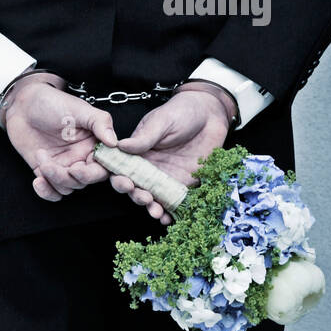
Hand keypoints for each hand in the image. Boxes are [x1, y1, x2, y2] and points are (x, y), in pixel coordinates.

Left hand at [0, 73, 119, 200]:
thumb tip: (114, 142)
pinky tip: (37, 181)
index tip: (81, 167)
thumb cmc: (53, 102)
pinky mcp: (45, 171)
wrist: (22, 104)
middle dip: (73, 178)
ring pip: (67, 188)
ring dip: (55, 179)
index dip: (95, 173)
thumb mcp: (80, 108)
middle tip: (65, 167)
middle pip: (85, 181)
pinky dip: (46, 192)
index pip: (103, 167)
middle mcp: (80, 158)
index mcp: (93, 144)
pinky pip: (51, 191)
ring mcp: (62, 165)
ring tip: (42, 159)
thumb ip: (100, 122)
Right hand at [109, 86, 233, 223]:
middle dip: (137, 196)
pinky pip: (175, 200)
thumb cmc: (181, 111)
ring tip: (156, 212)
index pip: (122, 169)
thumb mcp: (161, 121)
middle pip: (136, 188)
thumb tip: (121, 146)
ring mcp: (166, 177)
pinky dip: (171, 212)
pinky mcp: (184, 183)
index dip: (120, 179)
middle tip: (144, 198)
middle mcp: (149, 167)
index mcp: (138, 152)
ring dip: (152, 207)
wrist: (211, 114)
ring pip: (154, 198)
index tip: (126, 184)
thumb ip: (144, 137)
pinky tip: (169, 219)